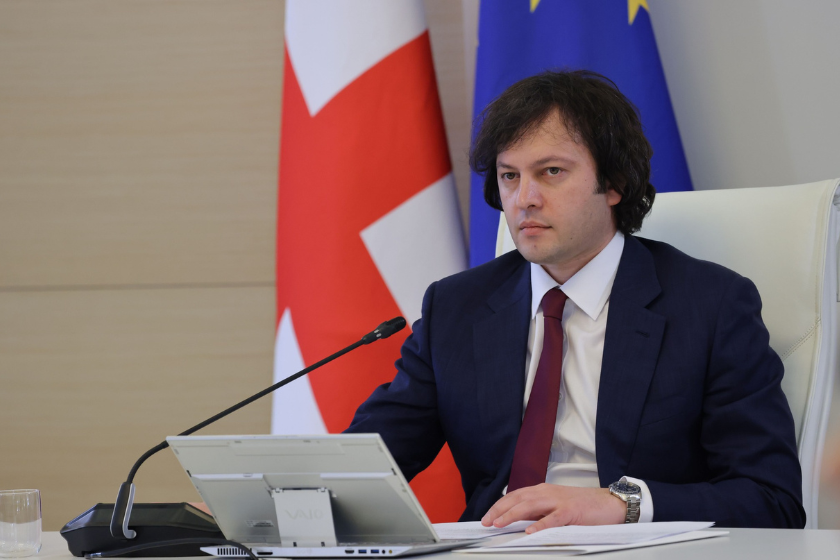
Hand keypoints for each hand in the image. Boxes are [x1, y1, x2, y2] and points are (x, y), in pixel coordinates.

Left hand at [480, 484, 625, 532]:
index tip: (486, 517)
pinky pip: (553, 518)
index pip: (514, 496)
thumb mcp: (555, 506)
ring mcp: (559, 501)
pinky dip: (540, 524)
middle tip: (486, 522)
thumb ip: (537, 511)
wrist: (609, 503)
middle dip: (499, 510)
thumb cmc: (583, 507)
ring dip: (512, 515)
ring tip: (499, 524)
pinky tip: (530, 531)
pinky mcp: (571, 511)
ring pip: (530, 505)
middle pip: (517, 498)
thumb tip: (517, 520)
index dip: (499, 506)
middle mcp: (547, 492)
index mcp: (542, 491)